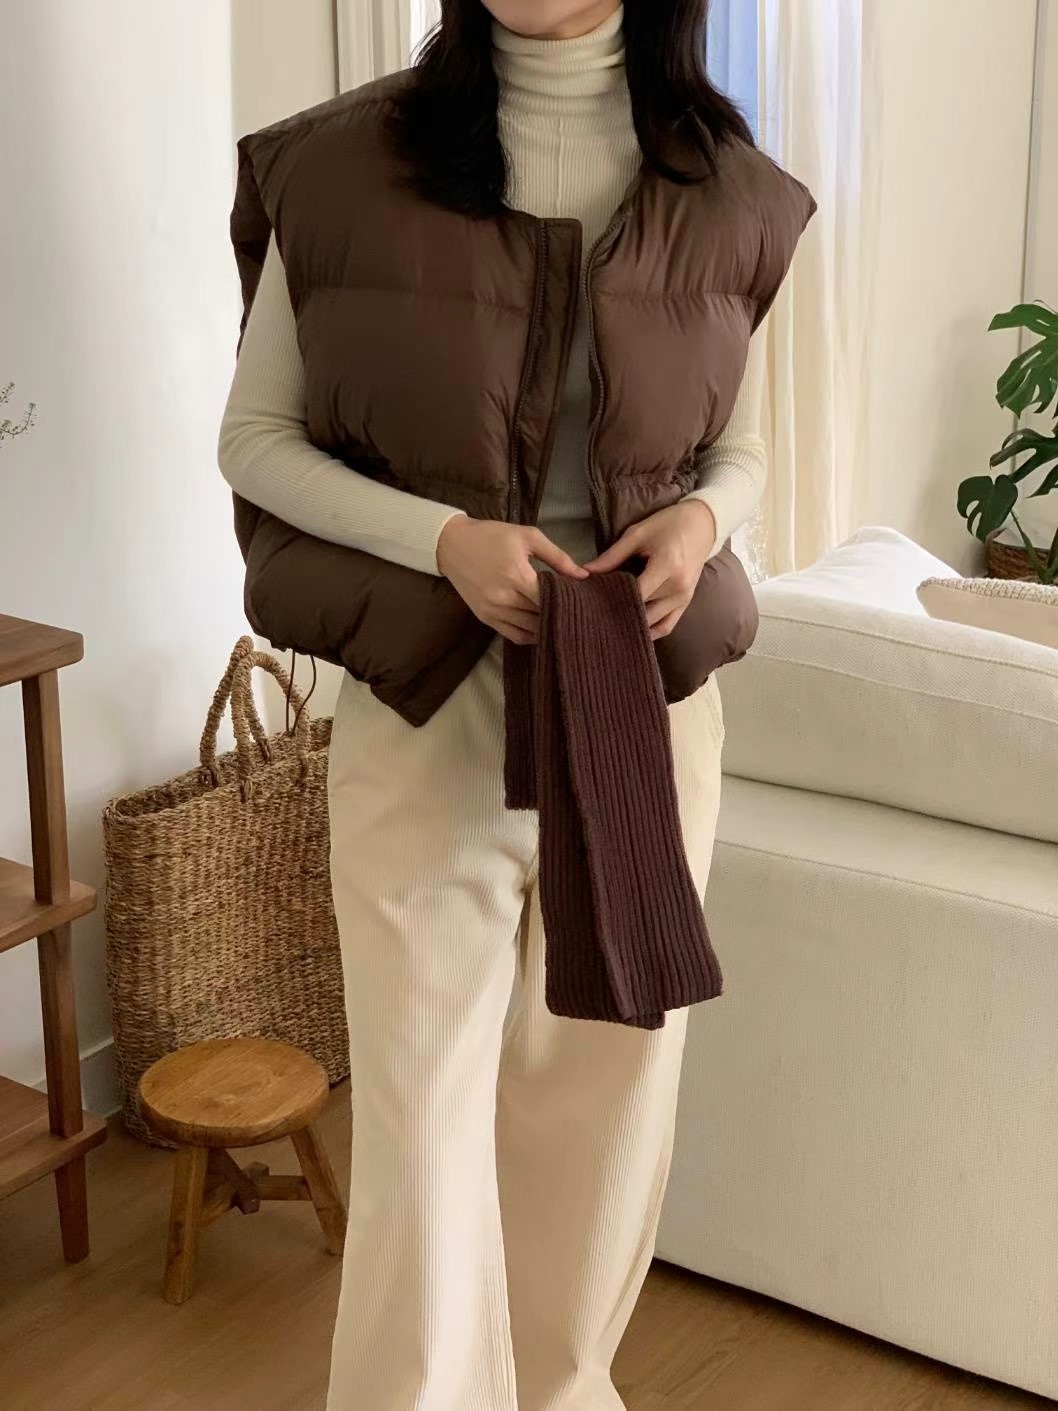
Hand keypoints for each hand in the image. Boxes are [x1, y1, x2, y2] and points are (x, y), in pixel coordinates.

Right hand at [437, 516, 588, 644]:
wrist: (452, 545)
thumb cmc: (492, 536)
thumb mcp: (527, 537)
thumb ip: (558, 556)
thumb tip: (583, 576)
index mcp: (516, 575)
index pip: (549, 599)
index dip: (566, 600)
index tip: (580, 597)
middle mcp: (503, 598)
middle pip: (541, 615)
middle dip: (559, 612)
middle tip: (575, 610)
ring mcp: (493, 611)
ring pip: (530, 629)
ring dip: (546, 625)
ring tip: (561, 619)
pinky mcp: (485, 618)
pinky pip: (514, 636)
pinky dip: (530, 635)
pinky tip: (542, 628)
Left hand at [583, 500, 716, 640]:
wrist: (702, 524)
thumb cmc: (668, 524)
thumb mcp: (638, 534)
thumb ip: (612, 556)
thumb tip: (586, 572)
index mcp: (666, 566)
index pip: (635, 594)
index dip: (612, 600)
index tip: (592, 602)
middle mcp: (677, 587)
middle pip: (642, 611)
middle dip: (619, 613)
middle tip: (595, 614)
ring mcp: (684, 598)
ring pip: (653, 623)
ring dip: (633, 624)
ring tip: (610, 624)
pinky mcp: (686, 603)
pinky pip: (666, 626)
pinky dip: (650, 631)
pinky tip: (633, 630)